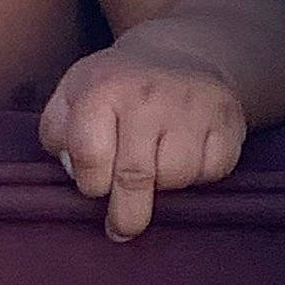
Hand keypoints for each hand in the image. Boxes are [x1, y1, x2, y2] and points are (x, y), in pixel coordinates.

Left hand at [38, 42, 247, 240]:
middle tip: (120, 229)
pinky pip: (211, 172)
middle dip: (126, 214)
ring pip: (176, 178)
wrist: (179, 54)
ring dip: (164, 187)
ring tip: (155, 169)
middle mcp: (147, 96)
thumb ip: (57, 130)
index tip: (93, 188)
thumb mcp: (73, 93)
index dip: (89, 182)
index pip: (89, 155)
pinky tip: (185, 157)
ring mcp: (191, 108)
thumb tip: (71, 170)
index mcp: (102, 88)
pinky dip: (198, 176)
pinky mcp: (227, 121)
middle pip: (134, 176)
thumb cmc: (116, 85)